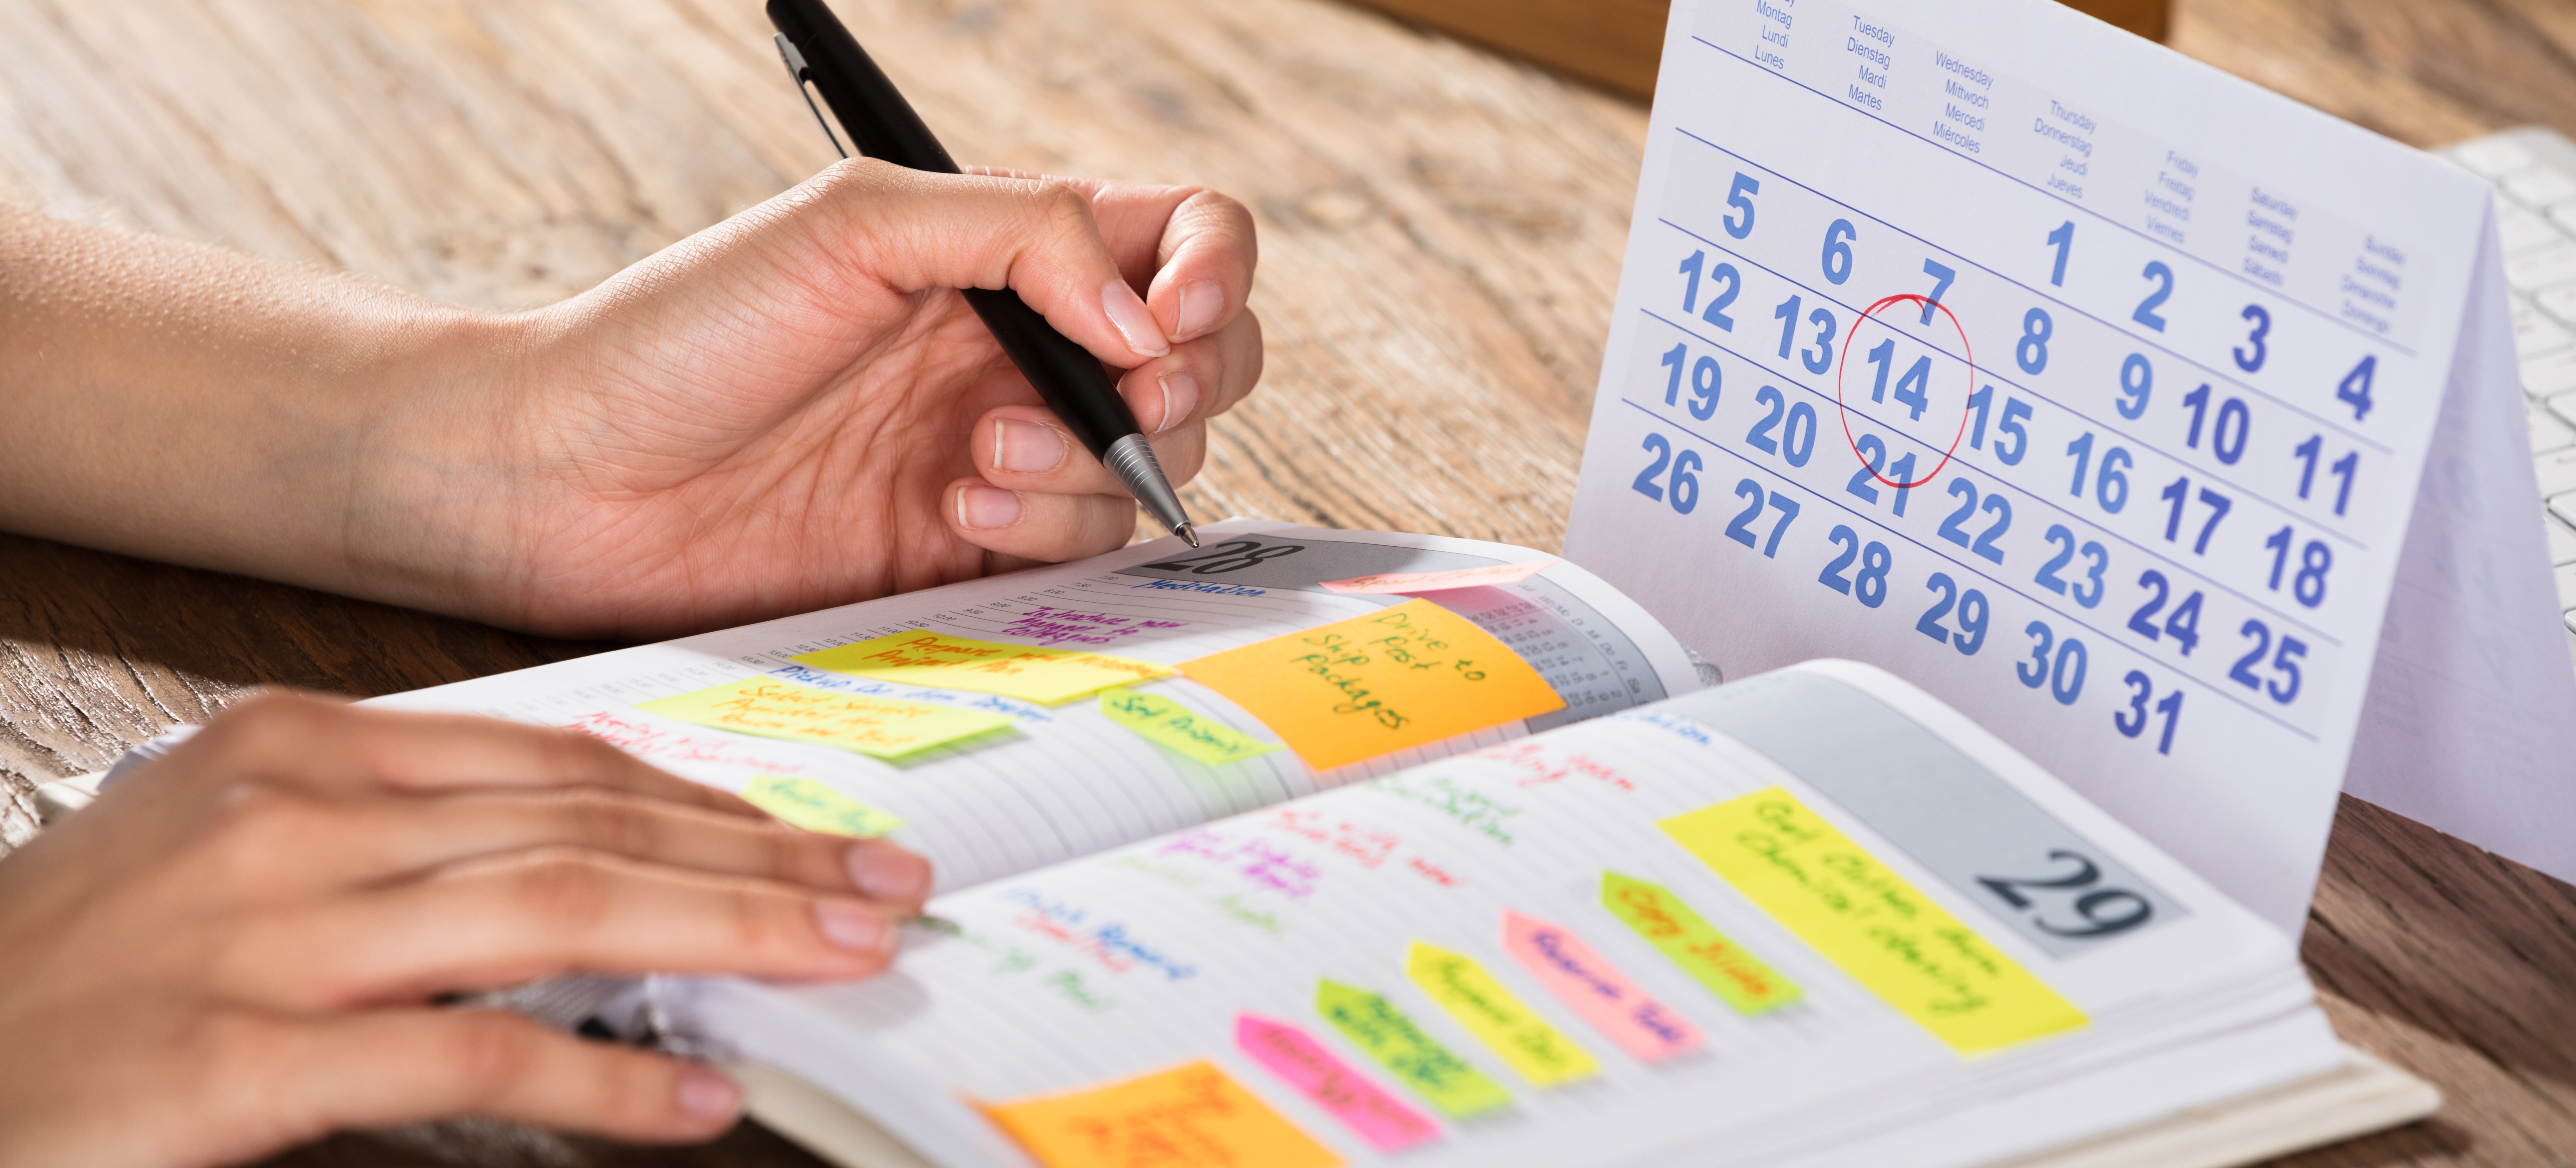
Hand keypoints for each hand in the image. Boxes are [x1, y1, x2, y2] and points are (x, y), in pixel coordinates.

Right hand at [0, 693, 933, 1167]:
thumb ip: (406, 843)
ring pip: (560, 913)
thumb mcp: (240, 853)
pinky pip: (472, 1057)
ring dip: (728, 936)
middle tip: (879, 887)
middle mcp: (291, 821)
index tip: (811, 834)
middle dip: (759, 861)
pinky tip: (694, 1101)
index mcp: (298, 754)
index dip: (705, 801)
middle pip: (586, 828)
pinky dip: (604, 1083)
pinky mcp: (242, 1058)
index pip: (558, 765)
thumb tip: (586, 858)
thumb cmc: (87, 961)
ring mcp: (265, 936)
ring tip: (841, 957)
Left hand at [367, 161, 1261, 636]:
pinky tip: (957, 504)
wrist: (575, 478)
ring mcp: (1007, 449)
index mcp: (1004, 250)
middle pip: (1203, 359)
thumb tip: (1142, 317)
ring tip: (978, 455)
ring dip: (1091, 460)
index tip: (1166, 320)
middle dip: (1184, 382)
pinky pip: (1085, 548)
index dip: (1213, 273)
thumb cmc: (683, 332)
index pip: (1180, 236)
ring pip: (1152, 463)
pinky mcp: (977, 546)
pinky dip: (1046, 525)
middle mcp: (1021, 347)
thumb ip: (1021, 233)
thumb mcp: (852, 224)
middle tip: (1120, 396)